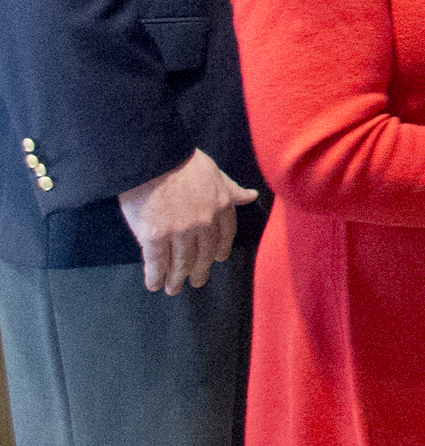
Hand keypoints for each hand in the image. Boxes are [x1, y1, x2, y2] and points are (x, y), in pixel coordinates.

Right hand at [117, 149, 257, 294]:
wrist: (152, 158)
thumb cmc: (182, 160)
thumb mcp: (214, 172)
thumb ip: (230, 189)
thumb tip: (252, 196)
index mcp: (220, 206)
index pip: (225, 235)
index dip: (221, 250)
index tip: (218, 260)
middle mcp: (203, 222)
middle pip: (204, 254)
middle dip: (199, 270)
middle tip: (196, 281)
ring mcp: (179, 231)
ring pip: (181, 262)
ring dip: (176, 278)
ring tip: (172, 288)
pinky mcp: (154, 237)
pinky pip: (156, 262)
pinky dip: (155, 276)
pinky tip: (154, 284)